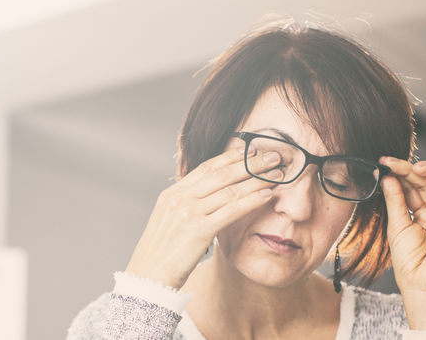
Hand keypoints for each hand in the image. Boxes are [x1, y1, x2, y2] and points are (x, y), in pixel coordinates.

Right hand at [125, 145, 280, 288]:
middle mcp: (180, 199)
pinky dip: (252, 201)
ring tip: (278, 174)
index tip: (250, 149)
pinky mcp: (199, 231)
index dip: (231, 156)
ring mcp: (189, 213)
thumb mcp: (168, 220)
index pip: (207, 167)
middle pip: (222, 174)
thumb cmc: (161, 252)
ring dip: (257, 180)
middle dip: (251, 162)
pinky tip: (267, 196)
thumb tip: (209, 195)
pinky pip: (232, 211)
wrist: (148, 276)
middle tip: (273, 155)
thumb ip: (186, 205)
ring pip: (231, 190)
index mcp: (173, 193)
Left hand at [379, 157, 425, 329]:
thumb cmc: (409, 262)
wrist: (422, 283)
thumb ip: (395, 199)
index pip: (413, 185)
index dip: (400, 172)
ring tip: (418, 167)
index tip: (385, 163)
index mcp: (421, 213)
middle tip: (395, 164)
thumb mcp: (396, 225)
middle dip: (412, 169)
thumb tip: (388, 176)